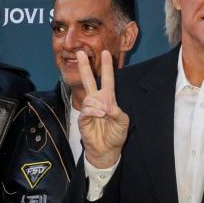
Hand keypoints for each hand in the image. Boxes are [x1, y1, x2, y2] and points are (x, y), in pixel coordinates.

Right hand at [77, 50, 128, 168]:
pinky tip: (100, 115)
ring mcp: (89, 109)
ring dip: (99, 104)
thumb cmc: (115, 135)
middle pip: (89, 80)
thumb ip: (117, 111)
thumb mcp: (123, 121)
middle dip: (85, 67)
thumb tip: (105, 106)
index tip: (106, 52)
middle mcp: (97, 101)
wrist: (107, 150)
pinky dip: (94, 111)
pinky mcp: (83, 118)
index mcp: (109, 99)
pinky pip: (87, 109)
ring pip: (90, 97)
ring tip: (105, 113)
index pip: (107, 80)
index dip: (107, 67)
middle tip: (80, 53)